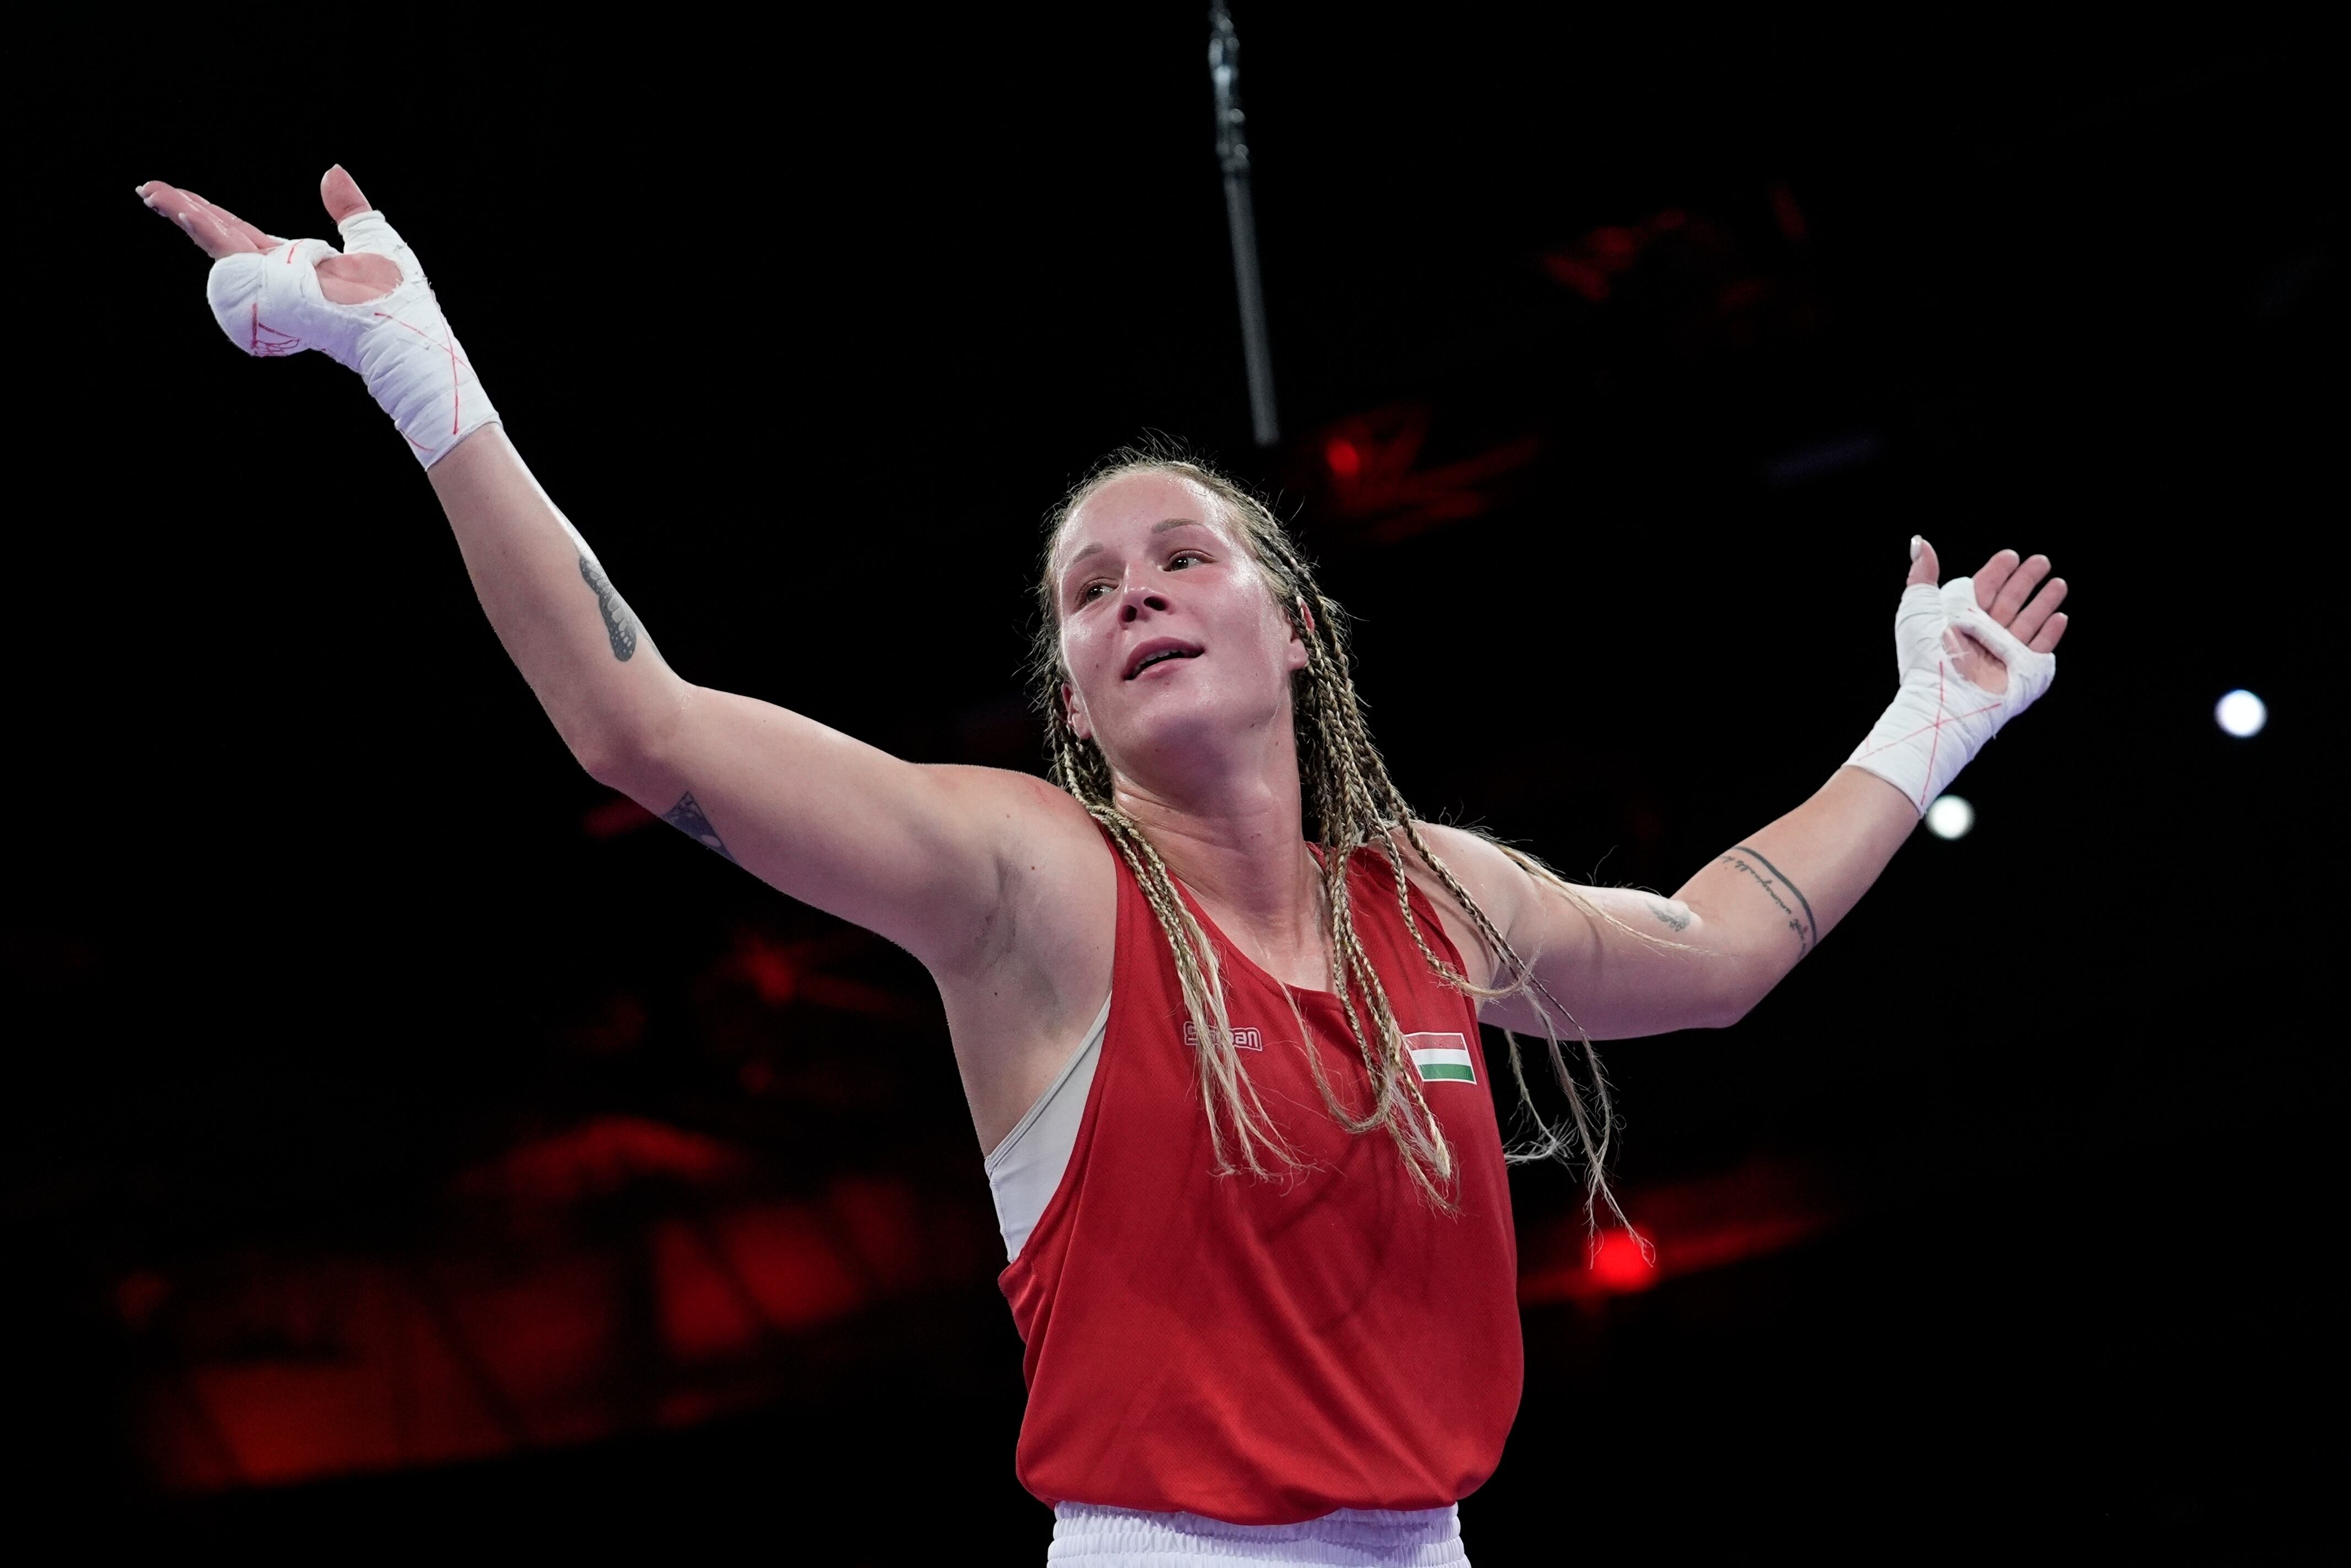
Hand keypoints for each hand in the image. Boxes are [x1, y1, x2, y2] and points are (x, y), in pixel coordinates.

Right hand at [136, 166, 400, 304]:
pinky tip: (184, 210)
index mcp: (293, 263)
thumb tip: (332, 171)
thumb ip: (348, 207)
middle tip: (148, 190)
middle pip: (222, 236)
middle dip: (185, 211)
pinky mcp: (273, 286)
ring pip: (219, 241)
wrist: (401, 327)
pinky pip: (234, 253)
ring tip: (153, 193)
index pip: (244, 235)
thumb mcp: (371, 237)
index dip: (214, 214)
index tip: (184, 196)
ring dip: (187, 215)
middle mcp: (277, 274)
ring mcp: (272, 282)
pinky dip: (208, 230)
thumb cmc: (395, 296)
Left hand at [1904, 539, 2069, 694]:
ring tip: (2059, 583)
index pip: (1983, 588)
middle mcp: (1983, 634)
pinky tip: (2060, 617)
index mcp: (1960, 617)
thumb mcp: (1917, 609)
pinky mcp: (2021, 669)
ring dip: (2044, 601)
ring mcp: (2003, 651)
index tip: (2010, 555)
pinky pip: (2040, 647)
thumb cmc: (1927, 654)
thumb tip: (1920, 543)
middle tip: (2042, 561)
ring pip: (2028, 620)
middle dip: (2026, 580)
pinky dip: (2051, 632)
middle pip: (2009, 600)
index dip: (1997, 571)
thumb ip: (1922, 576)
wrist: (1946, 696)